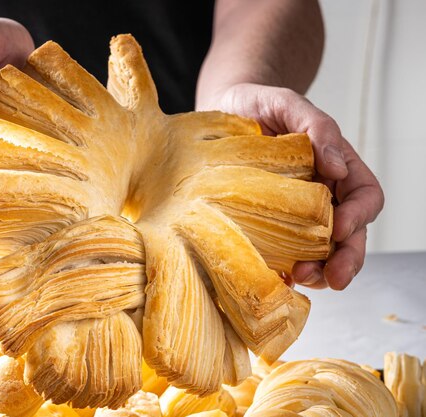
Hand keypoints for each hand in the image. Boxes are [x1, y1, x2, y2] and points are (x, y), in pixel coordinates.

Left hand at [206, 83, 383, 289]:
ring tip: (300, 277)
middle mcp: (321, 194)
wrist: (220, 112)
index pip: (364, 197)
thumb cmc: (257, 104)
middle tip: (333, 279)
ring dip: (318, 271)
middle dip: (346, 260)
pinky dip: (284, 271)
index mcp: (335, 167)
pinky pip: (283, 254)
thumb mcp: (286, 103)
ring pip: (319, 251)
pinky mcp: (266, 225)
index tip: (339, 229)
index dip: (359, 217)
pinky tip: (277, 279)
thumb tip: (338, 166)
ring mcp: (294, 213)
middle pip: (349, 234)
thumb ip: (317, 126)